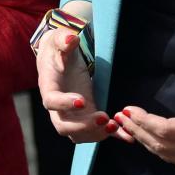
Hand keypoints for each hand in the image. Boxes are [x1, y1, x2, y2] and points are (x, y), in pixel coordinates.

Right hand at [36, 28, 128, 142]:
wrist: (60, 57)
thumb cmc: (58, 48)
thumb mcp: (59, 40)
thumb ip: (63, 39)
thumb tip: (70, 38)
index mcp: (48, 87)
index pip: (51, 101)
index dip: (64, 104)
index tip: (81, 102)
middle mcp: (58, 107)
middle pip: (64, 126)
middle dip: (83, 126)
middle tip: (103, 117)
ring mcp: (72, 115)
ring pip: (79, 134)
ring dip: (96, 134)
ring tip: (115, 126)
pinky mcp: (87, 116)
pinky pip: (96, 131)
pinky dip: (111, 135)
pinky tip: (126, 136)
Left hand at [114, 66, 174, 167]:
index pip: (167, 131)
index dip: (144, 122)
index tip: (128, 110)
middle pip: (162, 146)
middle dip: (138, 132)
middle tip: (119, 117)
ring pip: (168, 156)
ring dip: (145, 143)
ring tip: (127, 128)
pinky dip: (159, 150)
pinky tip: (150, 140)